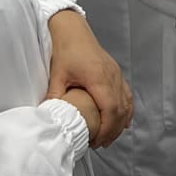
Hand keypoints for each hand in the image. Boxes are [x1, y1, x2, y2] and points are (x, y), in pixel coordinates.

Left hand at [46, 11, 132, 147]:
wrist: (73, 30)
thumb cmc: (66, 50)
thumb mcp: (57, 76)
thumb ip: (55, 97)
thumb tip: (49, 118)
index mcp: (99, 78)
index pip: (110, 109)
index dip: (107, 128)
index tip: (97, 141)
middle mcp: (112, 77)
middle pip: (121, 109)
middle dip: (113, 130)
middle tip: (100, 144)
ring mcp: (116, 74)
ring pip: (126, 103)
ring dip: (120, 122)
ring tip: (109, 137)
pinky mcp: (116, 73)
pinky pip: (127, 94)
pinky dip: (126, 109)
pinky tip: (123, 121)